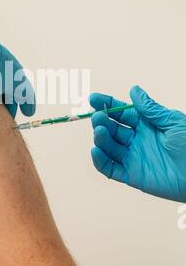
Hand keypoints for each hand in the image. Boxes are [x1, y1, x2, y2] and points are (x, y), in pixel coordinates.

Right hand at [90, 86, 185, 202]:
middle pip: (112, 129)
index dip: (106, 104)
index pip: (121, 112)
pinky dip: (100, 161)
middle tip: (98, 117)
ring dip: (101, 139)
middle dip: (102, 121)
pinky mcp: (133, 175)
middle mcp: (136, 140)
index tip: (93, 98)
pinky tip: (95, 151)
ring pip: (109, 147)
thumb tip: (134, 90)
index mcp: (145, 124)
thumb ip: (150, 109)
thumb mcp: (173, 122)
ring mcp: (133, 157)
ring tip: (99, 131)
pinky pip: (111, 169)